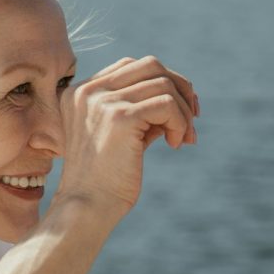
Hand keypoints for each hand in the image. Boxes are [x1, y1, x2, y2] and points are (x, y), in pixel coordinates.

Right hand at [54, 55, 198, 218]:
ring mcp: (102, 101)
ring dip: (183, 112)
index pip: (131, 66)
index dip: (163, 82)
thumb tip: (182, 99)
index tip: (180, 110)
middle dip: (180, 88)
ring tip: (183, 138)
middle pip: (151, 65)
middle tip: (193, 118)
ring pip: (164, 84)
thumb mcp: (121, 136)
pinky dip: (180, 122)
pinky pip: (167, 104)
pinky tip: (175, 144)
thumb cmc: (105, 180)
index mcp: (81, 92)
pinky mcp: (120, 117)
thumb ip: (142, 113)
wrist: (87, 208)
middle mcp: (88, 91)